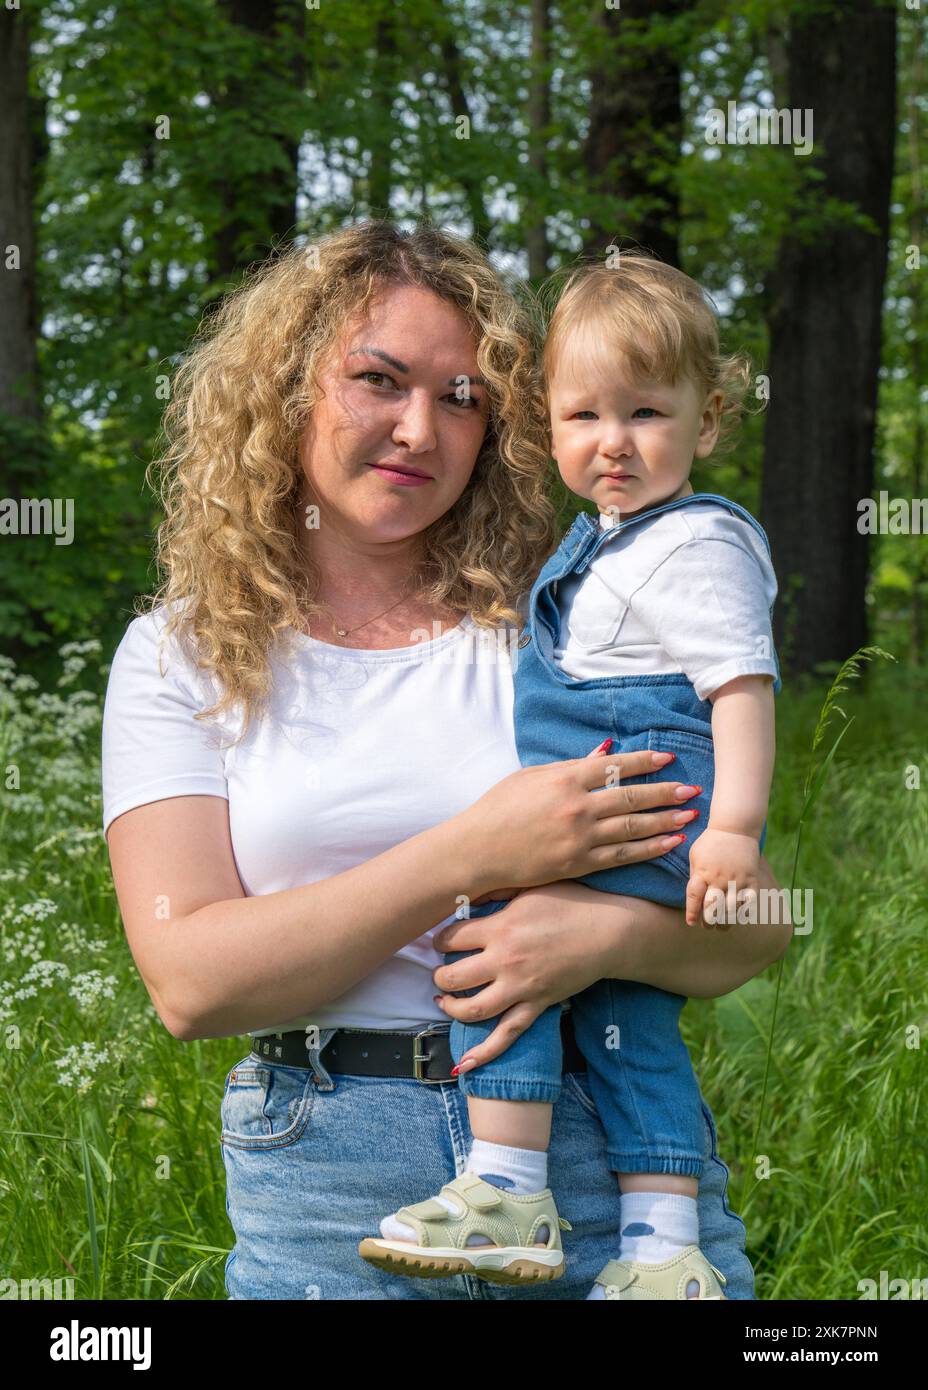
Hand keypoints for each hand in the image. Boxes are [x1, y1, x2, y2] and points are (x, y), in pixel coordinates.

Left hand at [432, 879, 617, 1069]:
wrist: (609, 932)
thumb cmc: (571, 903)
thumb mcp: (530, 887)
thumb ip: (497, 891)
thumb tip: (468, 896)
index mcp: (500, 928)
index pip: (451, 939)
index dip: (441, 940)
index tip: (443, 941)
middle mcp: (505, 961)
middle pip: (453, 976)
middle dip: (439, 976)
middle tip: (440, 971)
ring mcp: (521, 987)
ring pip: (472, 1009)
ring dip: (451, 1007)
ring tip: (444, 1000)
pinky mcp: (537, 1005)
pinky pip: (507, 1035)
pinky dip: (484, 1053)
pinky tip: (462, 1064)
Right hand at [457, 738, 701, 896]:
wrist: (477, 851)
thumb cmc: (497, 809)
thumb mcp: (529, 777)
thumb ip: (571, 765)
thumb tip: (606, 751)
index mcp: (565, 778)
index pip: (616, 765)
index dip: (645, 761)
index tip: (668, 758)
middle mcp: (577, 806)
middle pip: (632, 796)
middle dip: (666, 792)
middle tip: (692, 788)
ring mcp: (580, 837)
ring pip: (634, 827)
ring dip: (666, 820)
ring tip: (691, 815)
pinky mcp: (579, 863)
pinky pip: (623, 856)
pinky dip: (649, 849)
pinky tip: (670, 844)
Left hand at [685, 827, 761, 927]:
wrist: (735, 827)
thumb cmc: (711, 842)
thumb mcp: (695, 856)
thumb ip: (694, 876)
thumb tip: (694, 899)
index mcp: (702, 872)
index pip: (694, 898)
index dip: (692, 913)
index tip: (691, 923)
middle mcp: (719, 878)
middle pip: (713, 908)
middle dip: (709, 921)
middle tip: (707, 925)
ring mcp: (736, 879)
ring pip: (731, 910)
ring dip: (726, 922)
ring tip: (721, 926)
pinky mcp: (751, 879)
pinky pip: (748, 903)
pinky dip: (743, 913)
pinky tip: (738, 916)